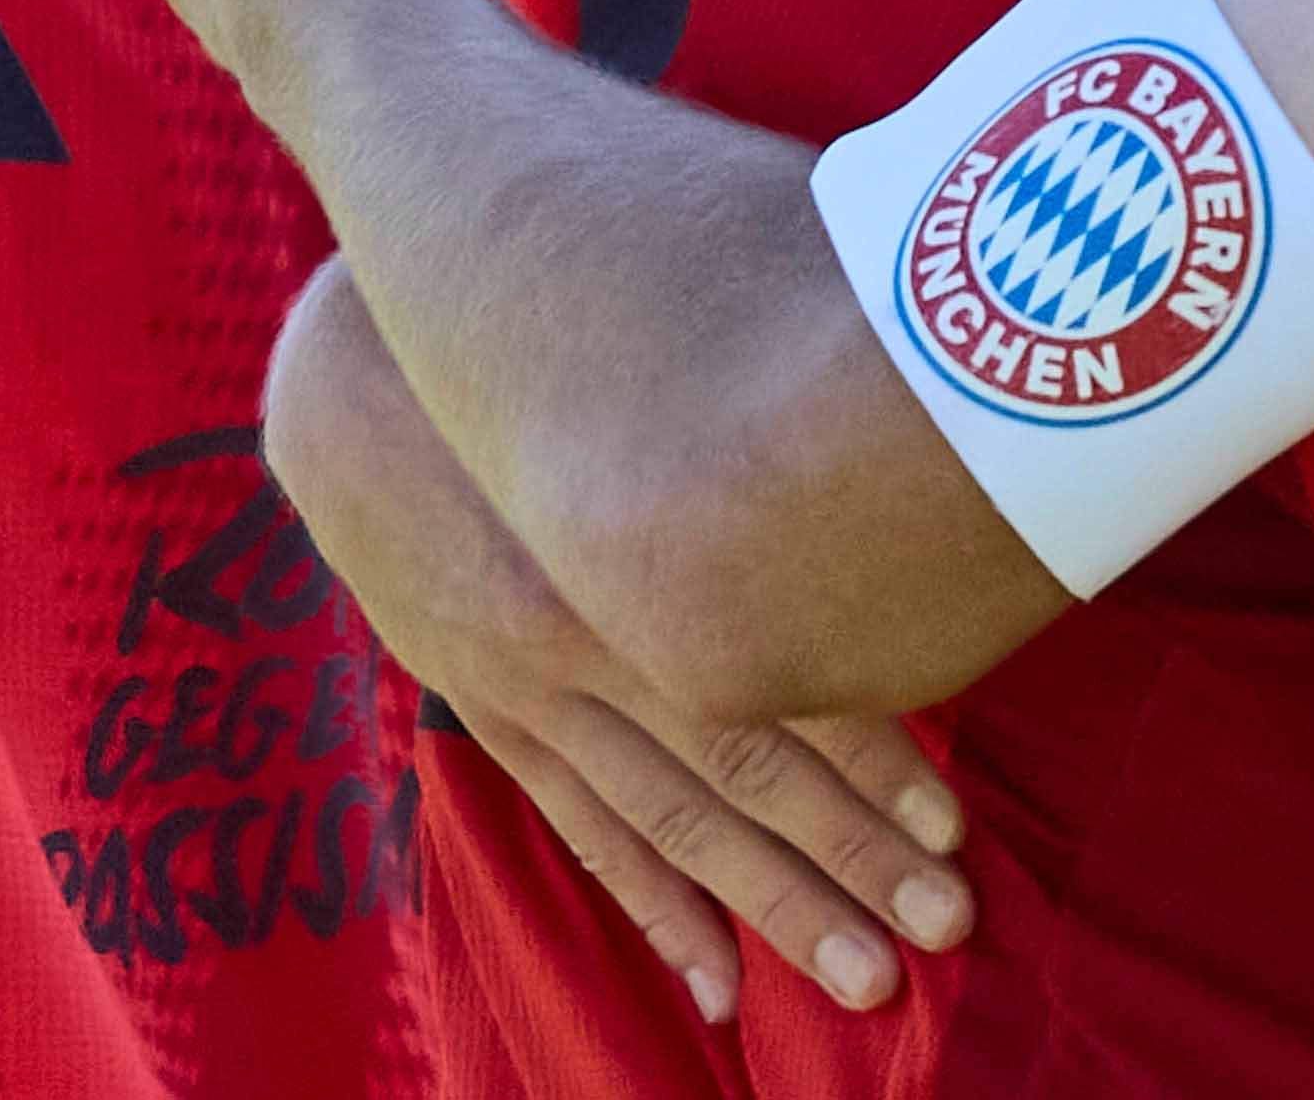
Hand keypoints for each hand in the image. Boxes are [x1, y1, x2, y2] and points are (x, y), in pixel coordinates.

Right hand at [264, 274, 970, 1021]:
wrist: (358, 367)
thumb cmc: (551, 333)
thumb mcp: (665, 343)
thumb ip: (768, 394)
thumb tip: (919, 417)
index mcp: (637, 528)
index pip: (772, 656)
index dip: (871, 748)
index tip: (954, 820)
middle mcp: (585, 621)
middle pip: (738, 754)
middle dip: (846, 849)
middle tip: (945, 926)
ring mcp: (528, 678)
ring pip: (669, 811)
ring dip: (768, 900)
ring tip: (862, 975)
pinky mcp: (490, 705)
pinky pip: (581, 823)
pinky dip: (652, 903)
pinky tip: (717, 980)